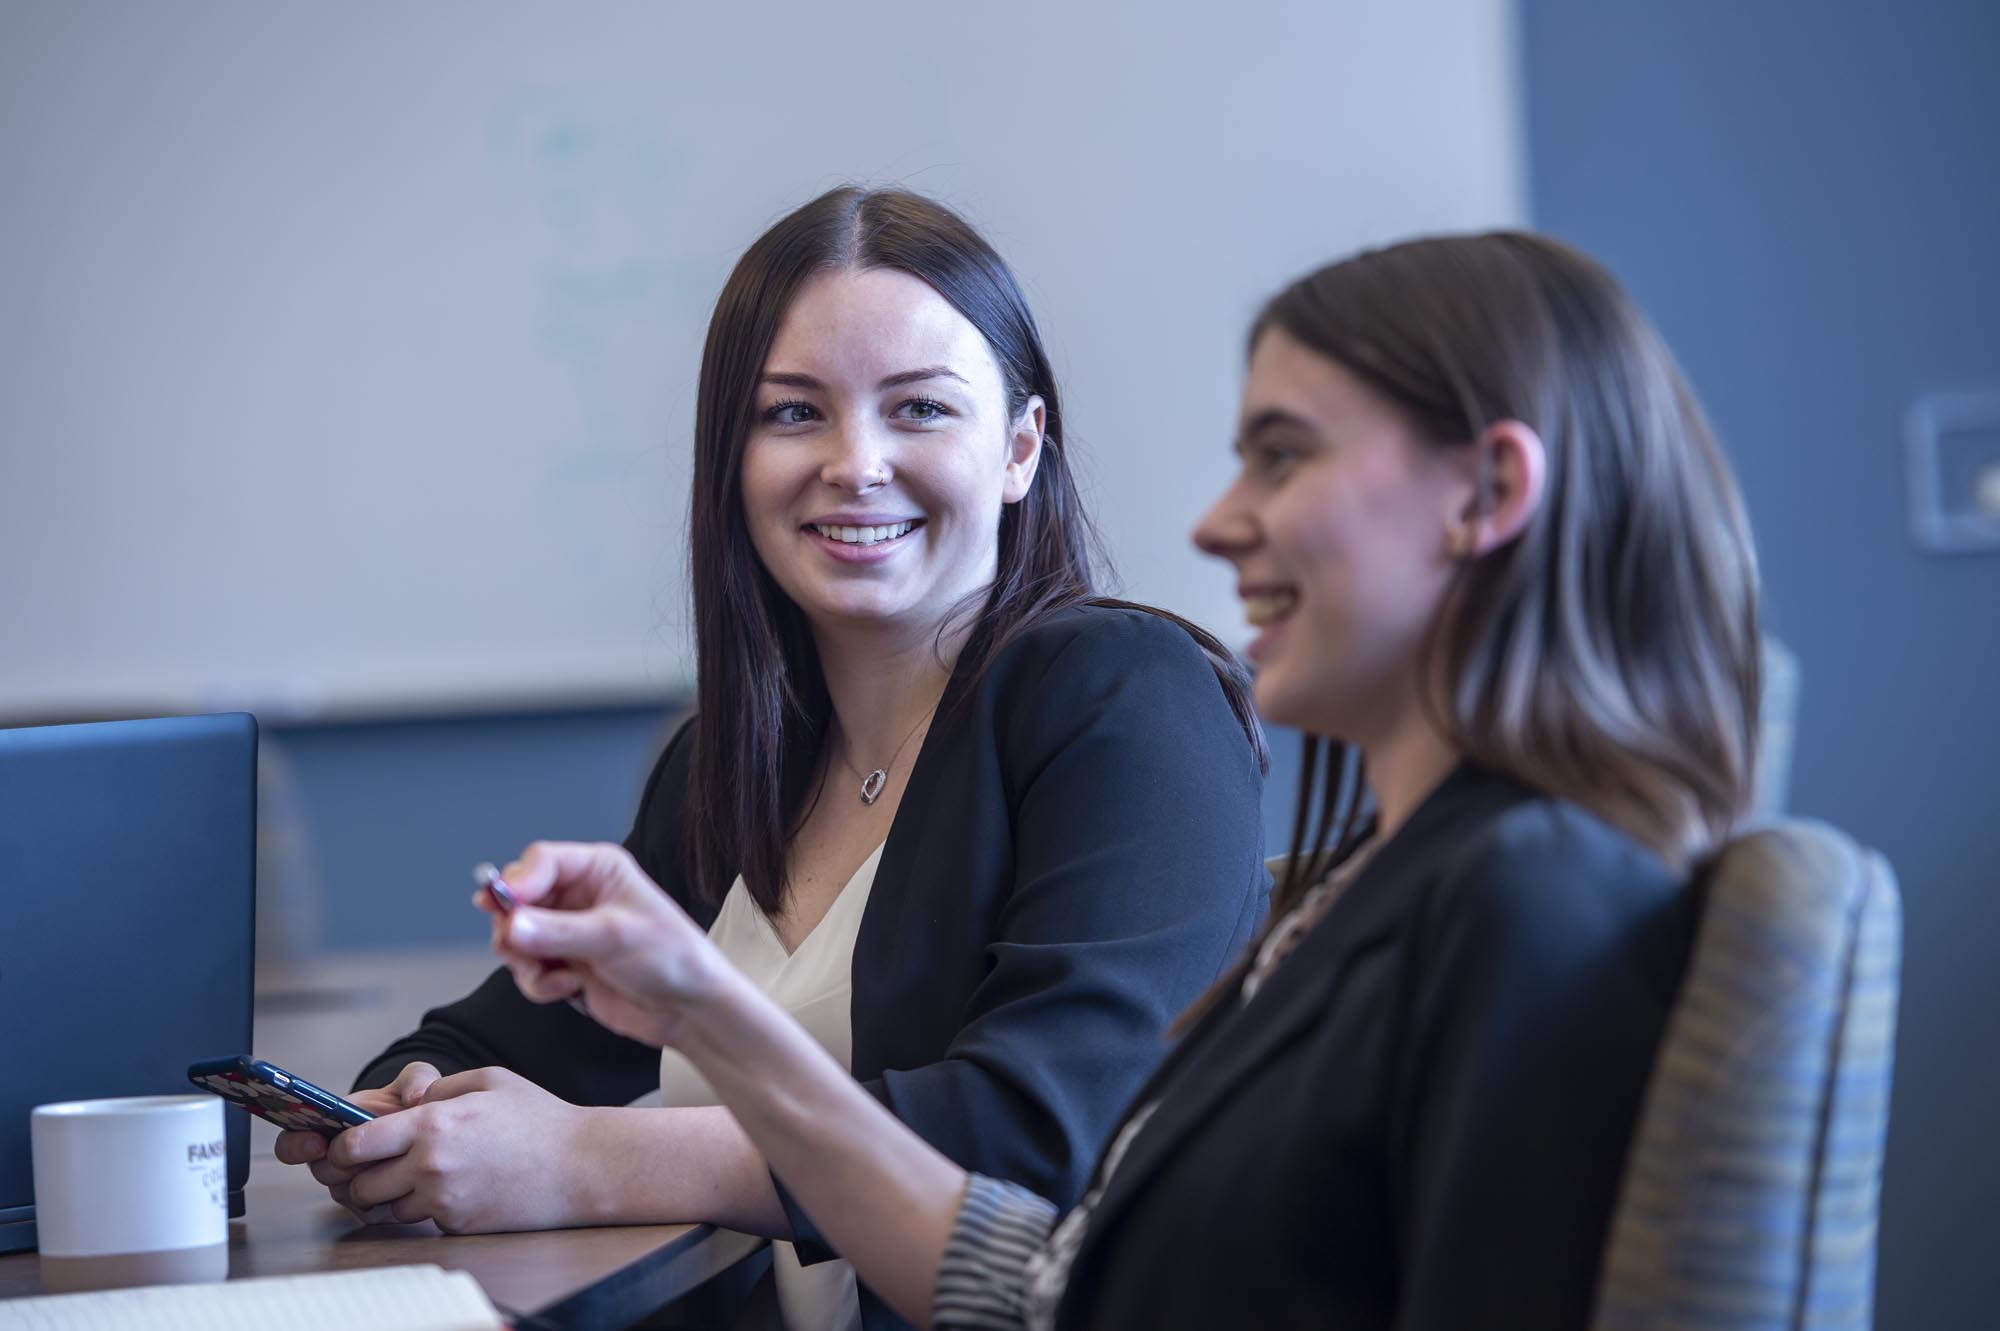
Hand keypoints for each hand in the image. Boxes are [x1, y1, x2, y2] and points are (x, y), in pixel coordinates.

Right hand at [272, 1061, 437, 1216]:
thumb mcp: (417, 1082)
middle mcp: (334, 1161)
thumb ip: (415, 1078)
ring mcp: (351, 1186)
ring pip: (345, 1194)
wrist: (431, 1138)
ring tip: (392, 1165)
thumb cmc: (412, 1107)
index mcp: (330, 1128)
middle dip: (344, 1163)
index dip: (298, 1145)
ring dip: (367, 1180)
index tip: (317, 1142)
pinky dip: (385, 1200)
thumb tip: (415, 1095)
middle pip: (322, 1172)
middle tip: (368, 1154)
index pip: (291, 1143)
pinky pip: (369, 1212)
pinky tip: (405, 1185)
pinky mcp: (371, 1209)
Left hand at [320, 1067, 600, 1232]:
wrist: (580, 1166)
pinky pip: (421, 1220)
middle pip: (360, 1185)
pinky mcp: (457, 1224)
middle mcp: (430, 1165)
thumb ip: (438, 1090)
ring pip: (386, 1210)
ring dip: (391, 1197)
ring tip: (415, 1176)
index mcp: (432, 1123)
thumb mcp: (488, 1080)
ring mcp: (443, 1200)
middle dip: (358, 1178)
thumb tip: (406, 1103)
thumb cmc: (539, 1118)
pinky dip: (425, 1209)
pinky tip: (450, 1189)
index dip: (340, 1148)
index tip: (344, 1147)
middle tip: (373, 1167)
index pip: (355, 1144)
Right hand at [482, 841, 734, 1048]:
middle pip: (517, 899)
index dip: (517, 882)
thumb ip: (558, 932)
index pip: (540, 861)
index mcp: (597, 869)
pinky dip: (538, 982)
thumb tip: (510, 925)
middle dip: (513, 928)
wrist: (686, 1008)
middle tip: (521, 949)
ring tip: (557, 975)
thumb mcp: (614, 937)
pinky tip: (569, 988)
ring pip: (514, 936)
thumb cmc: (670, 956)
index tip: (501, 907)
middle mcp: (578, 894)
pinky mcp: (563, 963)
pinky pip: (526, 968)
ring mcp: (567, 930)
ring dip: (525, 960)